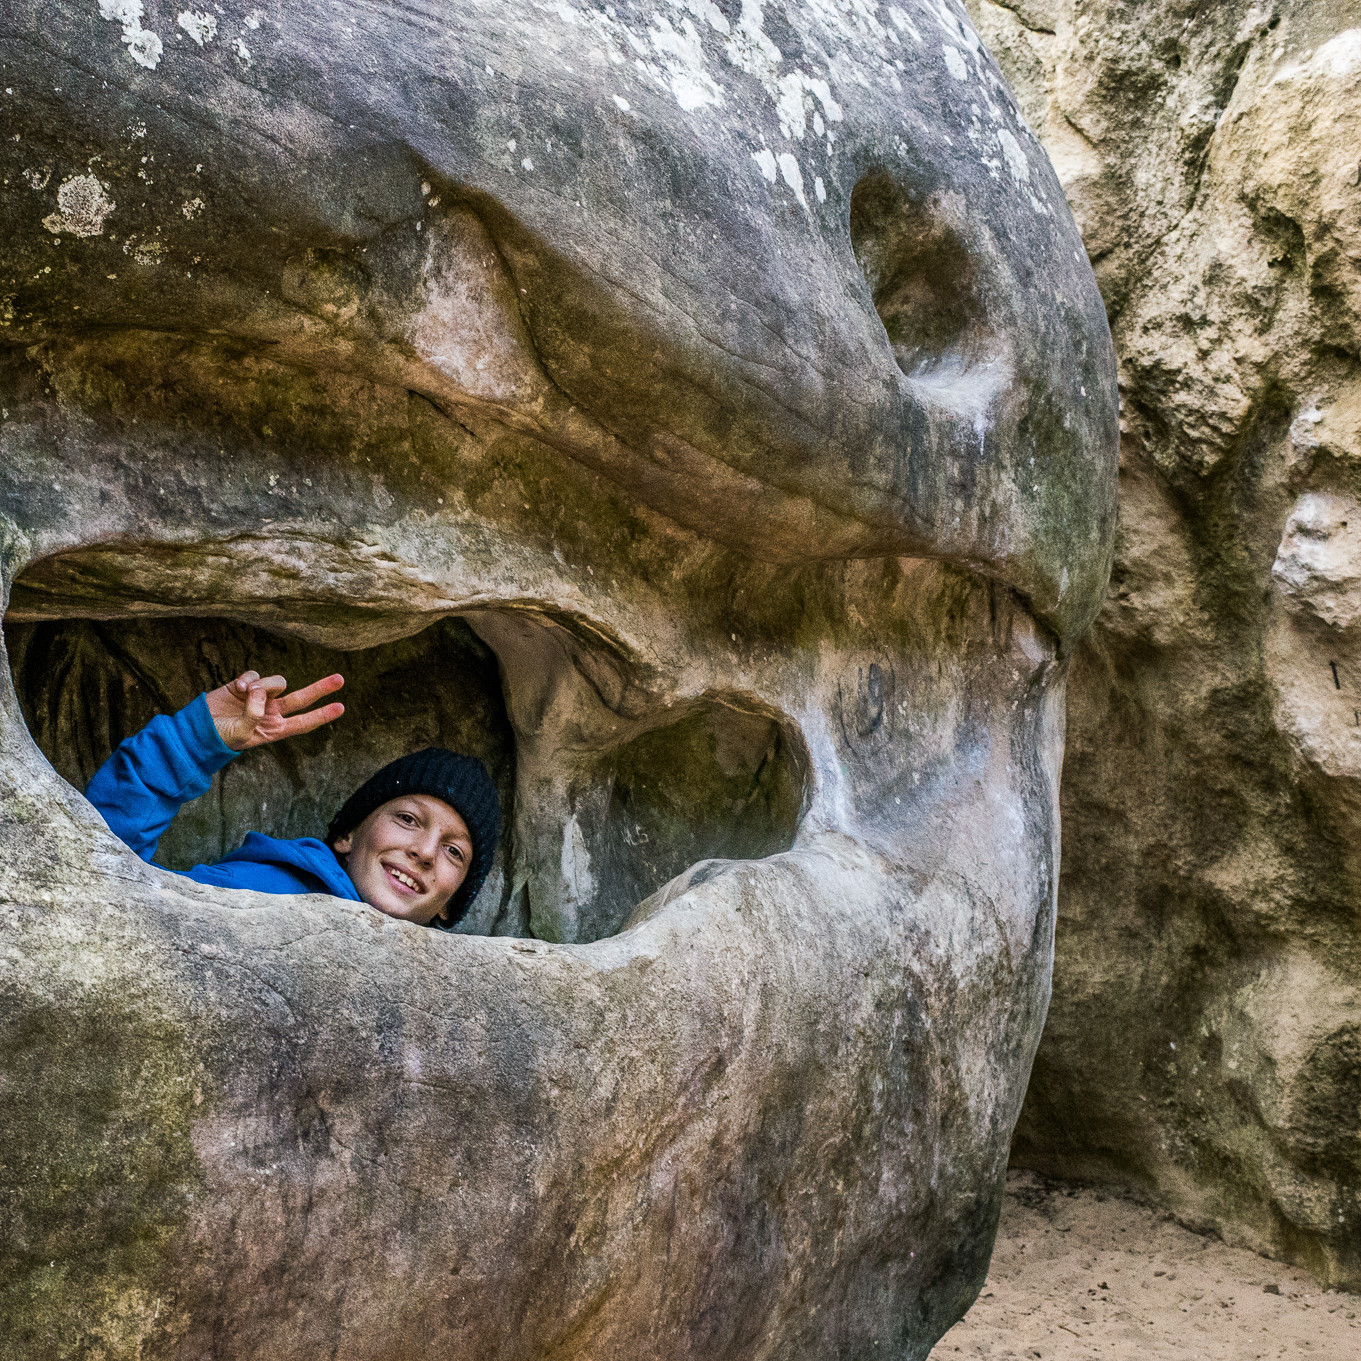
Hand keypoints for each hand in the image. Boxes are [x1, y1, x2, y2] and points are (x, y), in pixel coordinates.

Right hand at [204, 670, 345, 751]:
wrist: (196, 729)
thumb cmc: (220, 737)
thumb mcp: (240, 733)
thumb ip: (253, 714)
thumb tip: (260, 692)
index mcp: (275, 729)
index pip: (304, 722)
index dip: (322, 715)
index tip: (340, 708)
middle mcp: (272, 712)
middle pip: (301, 698)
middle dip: (320, 688)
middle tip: (340, 679)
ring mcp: (259, 698)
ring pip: (276, 683)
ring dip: (263, 686)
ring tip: (246, 695)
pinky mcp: (245, 686)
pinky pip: (255, 676)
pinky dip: (249, 680)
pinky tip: (238, 689)